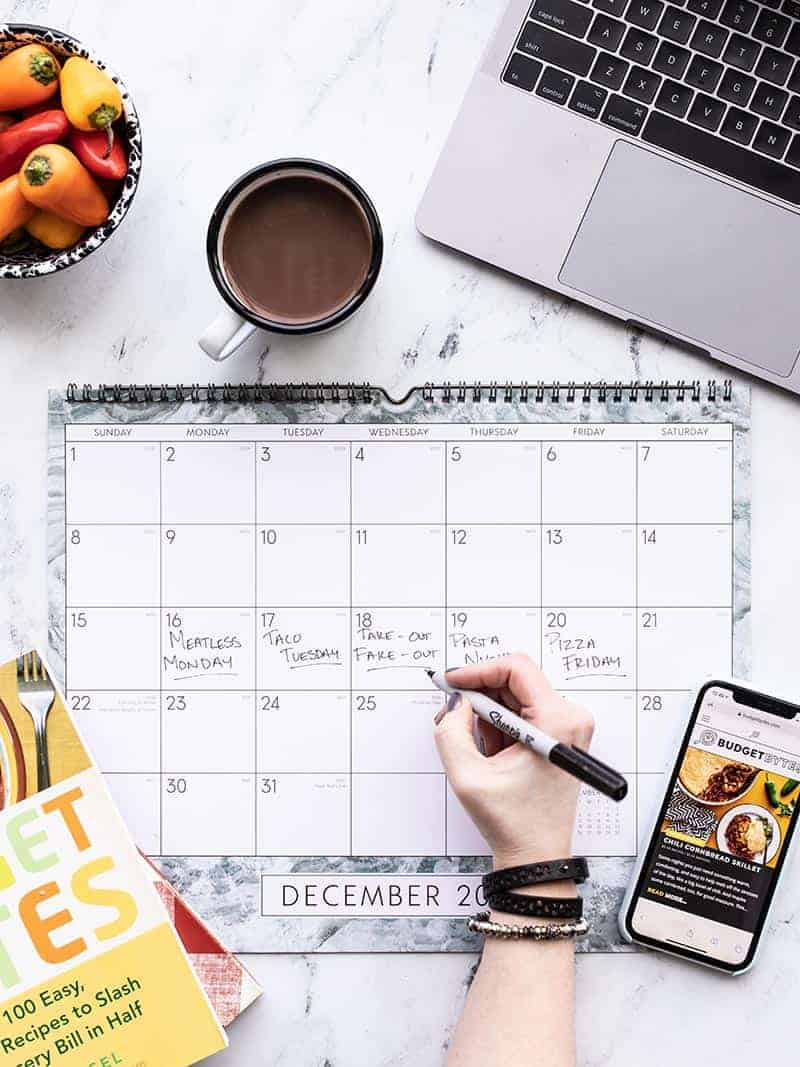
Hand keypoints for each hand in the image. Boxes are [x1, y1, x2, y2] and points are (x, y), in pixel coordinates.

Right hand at [434, 655, 593, 869]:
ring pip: (515, 696)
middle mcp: (569, 718)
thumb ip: (451, 731)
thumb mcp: (468, 776)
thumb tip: (455, 702)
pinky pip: (521, 712)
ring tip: (473, 744)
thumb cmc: (513, 823)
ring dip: (486, 712)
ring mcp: (566, 727)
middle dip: (478, 693)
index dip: (478, 670)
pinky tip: (489, 751)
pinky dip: (497, 724)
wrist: (536, 856)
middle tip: (452, 712)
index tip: (452, 683)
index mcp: (557, 722)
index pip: (516, 668)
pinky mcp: (558, 736)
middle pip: (515, 680)